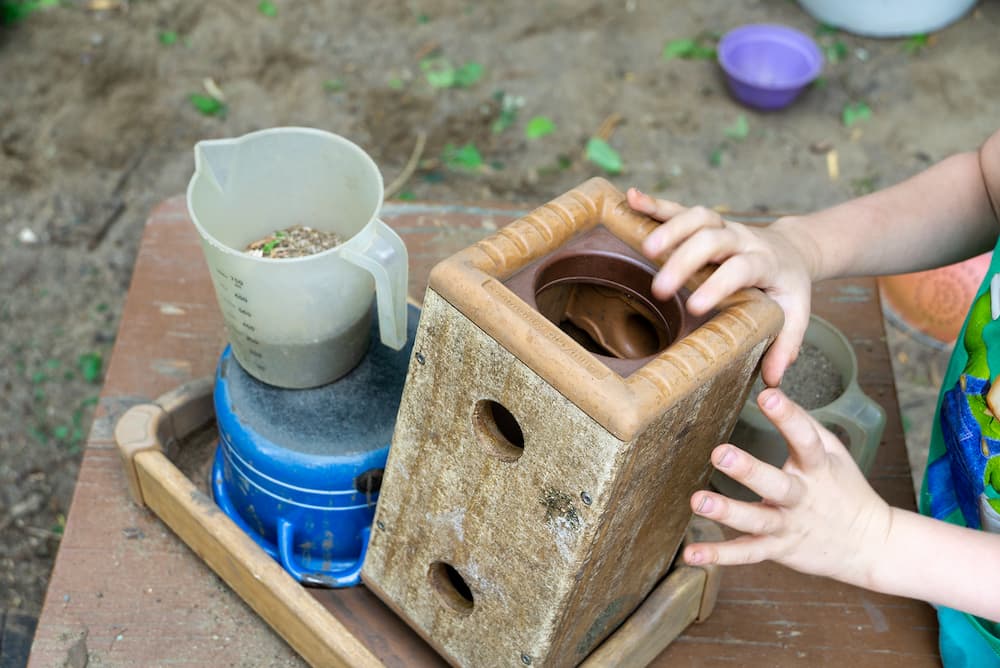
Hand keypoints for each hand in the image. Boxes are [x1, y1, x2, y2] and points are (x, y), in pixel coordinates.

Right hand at [627, 188, 813, 384]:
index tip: (695, 307)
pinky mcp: (706, 221)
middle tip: (660, 289)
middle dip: (685, 260)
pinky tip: (631, 198)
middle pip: (713, 239)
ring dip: (670, 228)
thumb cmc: (788, 289)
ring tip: (645, 248)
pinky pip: (679, 208)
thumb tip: (773, 380)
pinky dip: (654, 203)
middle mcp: (743, 239)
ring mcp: (723, 226)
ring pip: (697, 217)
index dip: (719, 284)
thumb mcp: (796, 315)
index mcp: (764, 262)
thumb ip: (786, 345)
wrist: (794, 250)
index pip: (741, 268)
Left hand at [682, 389, 891, 588]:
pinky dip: (719, 555)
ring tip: (697, 501)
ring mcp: (789, 526)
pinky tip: (691, 553)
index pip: (805, 439)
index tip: (767, 394)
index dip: (787, 416)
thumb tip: (772, 390)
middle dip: (748, 470)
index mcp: (818, 468)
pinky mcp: (777, 550)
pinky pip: (746, 553)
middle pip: (775, 484)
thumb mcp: (834, 452)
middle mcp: (802, 498)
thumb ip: (803, 425)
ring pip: (756, 520)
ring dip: (726, 512)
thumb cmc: (843, 488)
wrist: (869, 545)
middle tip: (719, 454)